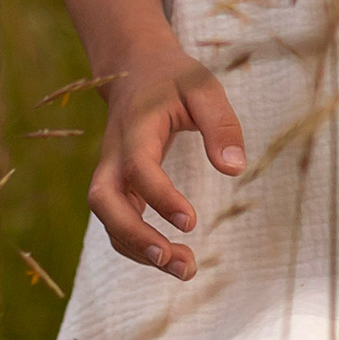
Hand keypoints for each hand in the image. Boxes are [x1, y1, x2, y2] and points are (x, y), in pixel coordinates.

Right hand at [89, 52, 245, 278]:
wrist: (135, 69)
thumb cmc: (174, 79)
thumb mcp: (203, 88)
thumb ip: (221, 124)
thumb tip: (234, 169)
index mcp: (135, 128)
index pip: (138, 168)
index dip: (160, 198)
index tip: (192, 222)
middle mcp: (113, 155)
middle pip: (104, 202)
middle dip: (134, 236)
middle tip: (173, 260)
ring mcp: (110, 172)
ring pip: (108, 219)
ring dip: (139, 250)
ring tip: (186, 270)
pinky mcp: (118, 186)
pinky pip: (117, 222)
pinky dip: (138, 245)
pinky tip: (173, 258)